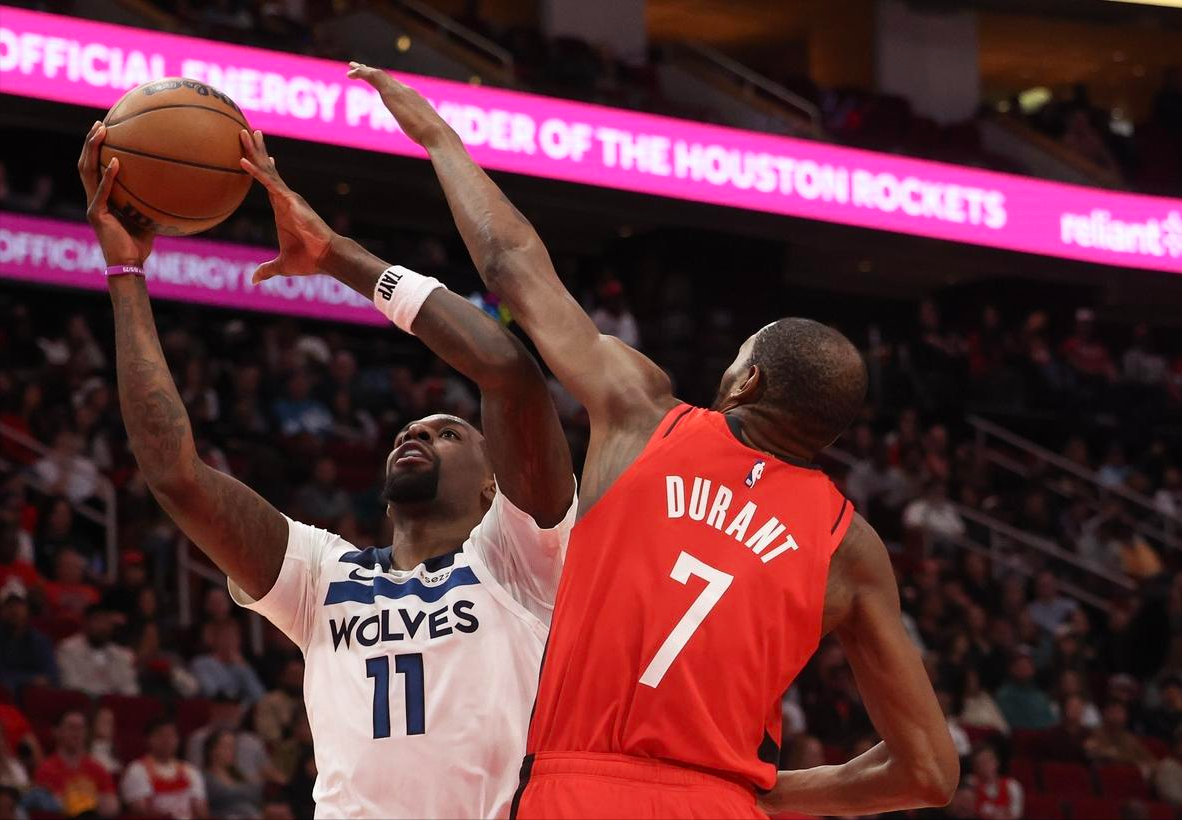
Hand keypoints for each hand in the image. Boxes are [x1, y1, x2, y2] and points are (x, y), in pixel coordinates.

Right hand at [78, 121, 153, 265]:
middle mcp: (94, 198)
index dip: (97, 150)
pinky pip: (103, 192)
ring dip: (92, 150)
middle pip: (86, 164)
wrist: (129, 265)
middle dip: (91, 143)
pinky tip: (117, 162)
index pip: (95, 169)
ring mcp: (93, 205)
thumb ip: (152, 201)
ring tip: (101, 131)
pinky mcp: (96, 214)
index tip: (106, 130)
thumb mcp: (148, 218)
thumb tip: (173, 188)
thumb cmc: (140, 244)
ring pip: (86, 171)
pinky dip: (109, 176)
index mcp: (102, 198)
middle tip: (100, 123)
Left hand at [238, 129, 333, 283]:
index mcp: (282, 209)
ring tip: (244, 132)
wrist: (326, 257)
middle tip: (245, 131)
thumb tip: (253, 281)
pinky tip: (242, 161)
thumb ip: (267, 270)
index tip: (254, 155)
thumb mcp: (282, 264)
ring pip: (267, 169)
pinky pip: (268, 183)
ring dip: (254, 151)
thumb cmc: (309, 260)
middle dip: (256, 150)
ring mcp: (287, 197)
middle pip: (267, 169)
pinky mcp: (289, 200)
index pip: (269, 184)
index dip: (261, 169)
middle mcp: (285, 198)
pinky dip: (255, 172)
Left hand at [346, 62, 454, 149]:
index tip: (375, 81)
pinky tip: (352, 74)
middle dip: (372, 72)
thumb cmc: (434, 137)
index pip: (396, 87)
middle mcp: (407, 91)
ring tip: (351, 70)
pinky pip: (374, 77)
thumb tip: (430, 140)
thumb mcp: (426, 132)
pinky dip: (363, 73)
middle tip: (358, 68)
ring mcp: (399, 91)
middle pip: (386, 78)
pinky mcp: (391, 93)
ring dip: (364, 71)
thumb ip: (424, 130)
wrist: (436, 133)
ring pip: (378, 75)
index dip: (384, 83)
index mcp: (414, 99)